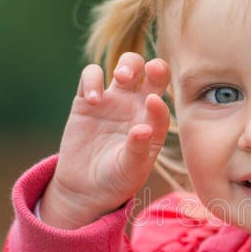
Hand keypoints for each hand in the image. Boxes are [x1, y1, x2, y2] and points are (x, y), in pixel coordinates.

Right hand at [39, 52, 170, 228]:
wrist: (87, 187)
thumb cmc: (117, 179)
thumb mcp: (131, 170)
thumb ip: (138, 149)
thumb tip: (143, 129)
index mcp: (153, 122)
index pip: (163, 103)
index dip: (160, 99)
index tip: (153, 102)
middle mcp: (137, 106)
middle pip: (153, 72)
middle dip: (154, 67)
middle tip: (148, 73)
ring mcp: (114, 100)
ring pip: (127, 65)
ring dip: (127, 65)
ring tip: (121, 78)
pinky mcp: (86, 100)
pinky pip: (92, 76)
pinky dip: (92, 80)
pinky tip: (93, 100)